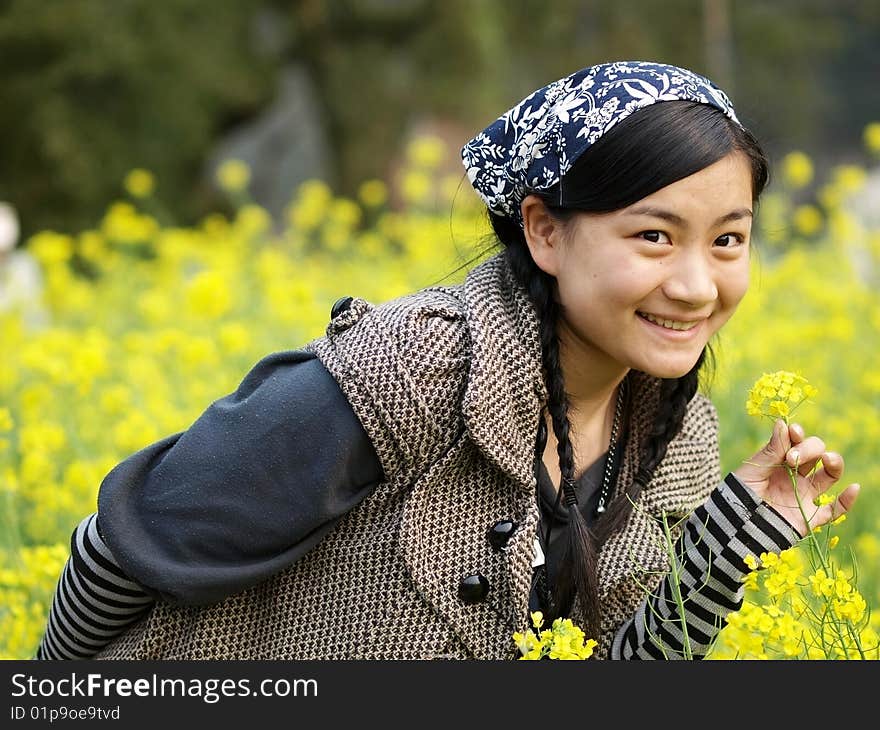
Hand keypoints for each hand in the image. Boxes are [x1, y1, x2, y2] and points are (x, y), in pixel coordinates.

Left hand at [733, 419, 859, 537]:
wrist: (737, 525)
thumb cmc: (740, 495)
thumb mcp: (752, 471)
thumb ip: (770, 451)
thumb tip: (783, 423)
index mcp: (780, 461)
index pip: (797, 441)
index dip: (798, 434)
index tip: (794, 432)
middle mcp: (796, 475)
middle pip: (816, 453)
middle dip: (809, 448)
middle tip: (792, 458)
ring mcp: (805, 494)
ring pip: (830, 474)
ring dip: (834, 462)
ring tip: (827, 458)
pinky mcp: (810, 516)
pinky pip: (835, 509)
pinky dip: (847, 500)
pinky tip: (854, 488)